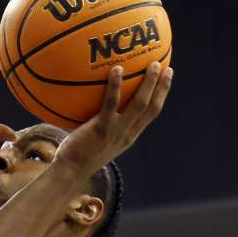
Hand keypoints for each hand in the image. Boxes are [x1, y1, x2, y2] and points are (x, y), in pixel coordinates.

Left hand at [54, 62, 172, 173]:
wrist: (71, 171)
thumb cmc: (78, 154)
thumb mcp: (98, 140)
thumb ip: (103, 124)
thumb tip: (94, 102)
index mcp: (129, 135)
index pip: (151, 114)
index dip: (161, 95)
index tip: (166, 78)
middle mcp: (128, 133)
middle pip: (152, 107)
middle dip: (162, 87)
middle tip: (165, 67)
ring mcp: (117, 131)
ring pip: (140, 104)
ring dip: (149, 83)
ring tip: (152, 64)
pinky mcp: (102, 128)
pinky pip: (112, 103)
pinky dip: (116, 86)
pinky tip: (116, 69)